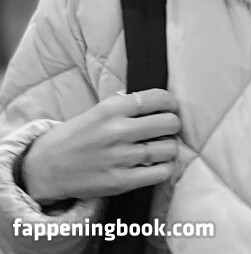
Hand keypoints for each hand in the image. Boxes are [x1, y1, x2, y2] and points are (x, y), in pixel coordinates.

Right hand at [20, 89, 180, 203]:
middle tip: (167, 128)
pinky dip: (165, 167)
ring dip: (170, 147)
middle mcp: (117, 131)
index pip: (158, 99)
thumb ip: (127, 104)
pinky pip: (161, 172)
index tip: (171, 107)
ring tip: (161, 146)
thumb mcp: (99, 110)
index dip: (171, 103)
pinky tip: (157, 163)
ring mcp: (120, 158)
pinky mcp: (121, 182)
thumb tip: (158, 101)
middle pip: (169, 123)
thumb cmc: (77, 135)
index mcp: (112, 108)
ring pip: (169, 148)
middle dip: (173, 124)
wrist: (47, 168)